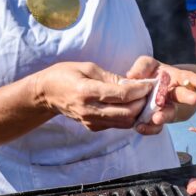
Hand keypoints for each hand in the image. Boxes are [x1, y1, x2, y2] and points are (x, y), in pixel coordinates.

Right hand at [33, 62, 152, 130]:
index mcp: (87, 91)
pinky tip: (130, 106)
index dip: (140, 91)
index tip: (149, 84)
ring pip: (125, 123)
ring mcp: (91, 121)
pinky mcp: (93, 127)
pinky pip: (116, 125)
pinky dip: (127, 117)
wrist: (46, 94)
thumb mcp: (87, 67)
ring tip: (142, 100)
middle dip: (142, 104)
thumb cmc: (66, 75)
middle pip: (127, 113)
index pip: (122, 96)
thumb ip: (111, 77)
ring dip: (137, 112)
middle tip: (149, 94)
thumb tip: (133, 84)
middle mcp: (90, 110)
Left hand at [125, 56, 195, 134]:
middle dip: (188, 97)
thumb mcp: (147, 65)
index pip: (189, 78)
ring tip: (157, 119)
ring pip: (169, 113)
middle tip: (193, 99)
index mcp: (176, 78)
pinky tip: (140, 127)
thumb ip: (142, 67)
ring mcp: (167, 108)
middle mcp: (175, 94)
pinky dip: (149, 128)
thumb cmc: (151, 75)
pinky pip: (156, 126)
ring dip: (164, 115)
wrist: (146, 93)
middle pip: (183, 95)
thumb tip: (132, 76)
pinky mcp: (157, 121)